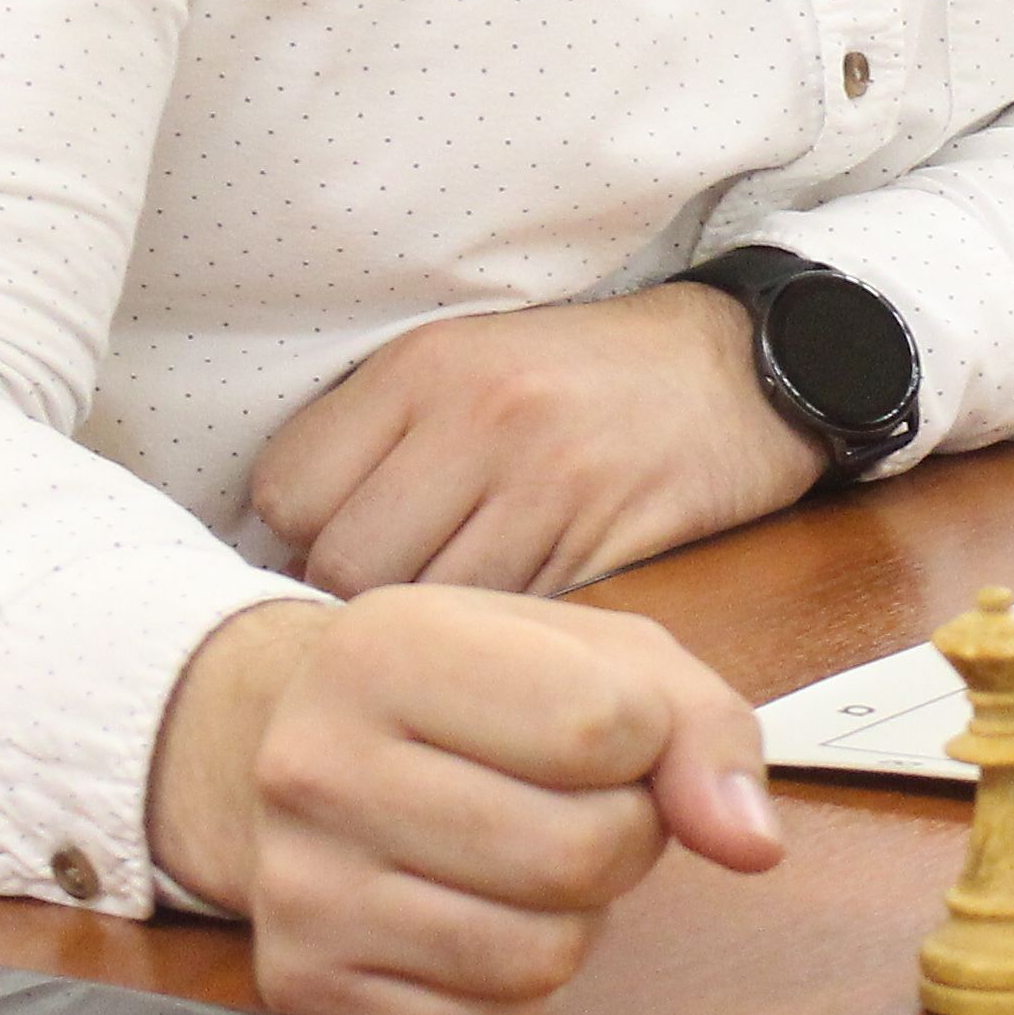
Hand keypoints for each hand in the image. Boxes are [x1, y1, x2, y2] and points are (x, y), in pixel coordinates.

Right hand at [147, 587, 781, 1014]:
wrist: (284, 748)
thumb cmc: (466, 694)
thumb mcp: (593, 655)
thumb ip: (700, 728)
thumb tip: (751, 842)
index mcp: (389, 646)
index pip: (606, 726)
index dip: (647, 742)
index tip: (605, 731)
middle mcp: (319, 765)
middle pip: (578, 852)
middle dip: (622, 837)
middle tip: (575, 805)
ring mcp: (300, 887)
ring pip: (543, 954)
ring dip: (577, 919)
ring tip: (524, 858)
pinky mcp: (305, 987)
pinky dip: (524, 989)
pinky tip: (478, 916)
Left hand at [252, 280, 823, 597]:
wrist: (734, 370)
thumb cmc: (581, 378)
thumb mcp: (462, 362)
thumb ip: (371, 438)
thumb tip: (279, 546)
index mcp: (423, 366)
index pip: (288, 493)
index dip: (295, 543)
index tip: (329, 558)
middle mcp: (479, 416)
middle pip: (348, 565)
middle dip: (359, 607)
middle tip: (389, 618)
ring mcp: (548, 481)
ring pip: (431, 610)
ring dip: (433, 642)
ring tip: (451, 637)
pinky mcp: (611, 542)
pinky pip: (518, 627)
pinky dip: (506, 652)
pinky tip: (513, 642)